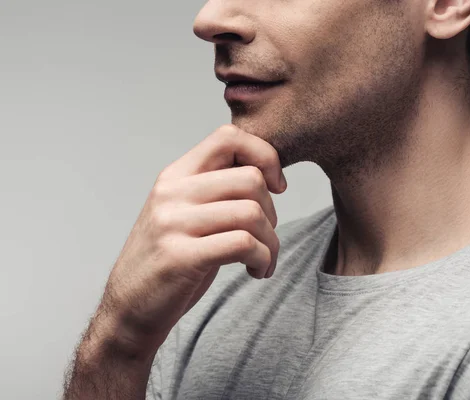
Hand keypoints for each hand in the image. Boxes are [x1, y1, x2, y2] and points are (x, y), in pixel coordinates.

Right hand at [94, 124, 286, 357]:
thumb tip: (266, 172)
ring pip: (252, 213)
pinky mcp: (181, 257)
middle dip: (273, 211)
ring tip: (263, 259)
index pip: (228, 138)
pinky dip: (263, 259)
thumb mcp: (186, 213)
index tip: (276, 186)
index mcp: (175, 176)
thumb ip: (216, 189)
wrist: (130, 308)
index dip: (264, 155)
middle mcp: (172, 193)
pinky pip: (243, 244)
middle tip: (265, 236)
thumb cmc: (169, 261)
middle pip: (250, 179)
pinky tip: (256, 271)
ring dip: (271, 242)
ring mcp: (173, 224)